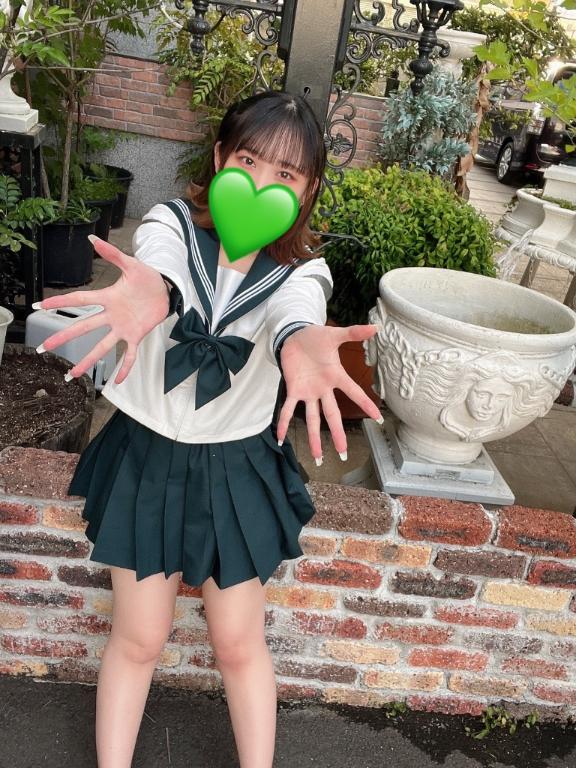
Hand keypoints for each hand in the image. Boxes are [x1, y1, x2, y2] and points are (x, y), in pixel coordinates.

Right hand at [35, 235, 169, 383]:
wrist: (166, 289)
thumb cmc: (147, 277)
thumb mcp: (131, 264)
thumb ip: (112, 254)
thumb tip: (93, 239)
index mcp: (107, 297)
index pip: (80, 300)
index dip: (61, 302)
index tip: (41, 305)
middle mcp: (111, 316)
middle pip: (84, 327)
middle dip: (64, 337)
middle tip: (45, 348)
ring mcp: (123, 328)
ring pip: (102, 346)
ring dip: (88, 360)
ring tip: (73, 373)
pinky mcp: (137, 335)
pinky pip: (129, 354)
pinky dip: (124, 367)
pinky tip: (116, 380)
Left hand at [277, 324, 382, 463]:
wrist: (295, 335)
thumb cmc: (316, 336)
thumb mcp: (334, 335)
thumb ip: (353, 333)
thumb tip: (376, 327)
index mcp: (336, 376)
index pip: (354, 392)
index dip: (366, 404)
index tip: (378, 419)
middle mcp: (323, 389)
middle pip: (332, 415)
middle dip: (337, 434)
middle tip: (344, 453)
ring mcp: (308, 392)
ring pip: (312, 418)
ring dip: (314, 438)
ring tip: (318, 457)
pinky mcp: (293, 389)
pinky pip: (288, 409)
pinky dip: (283, 422)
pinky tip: (280, 438)